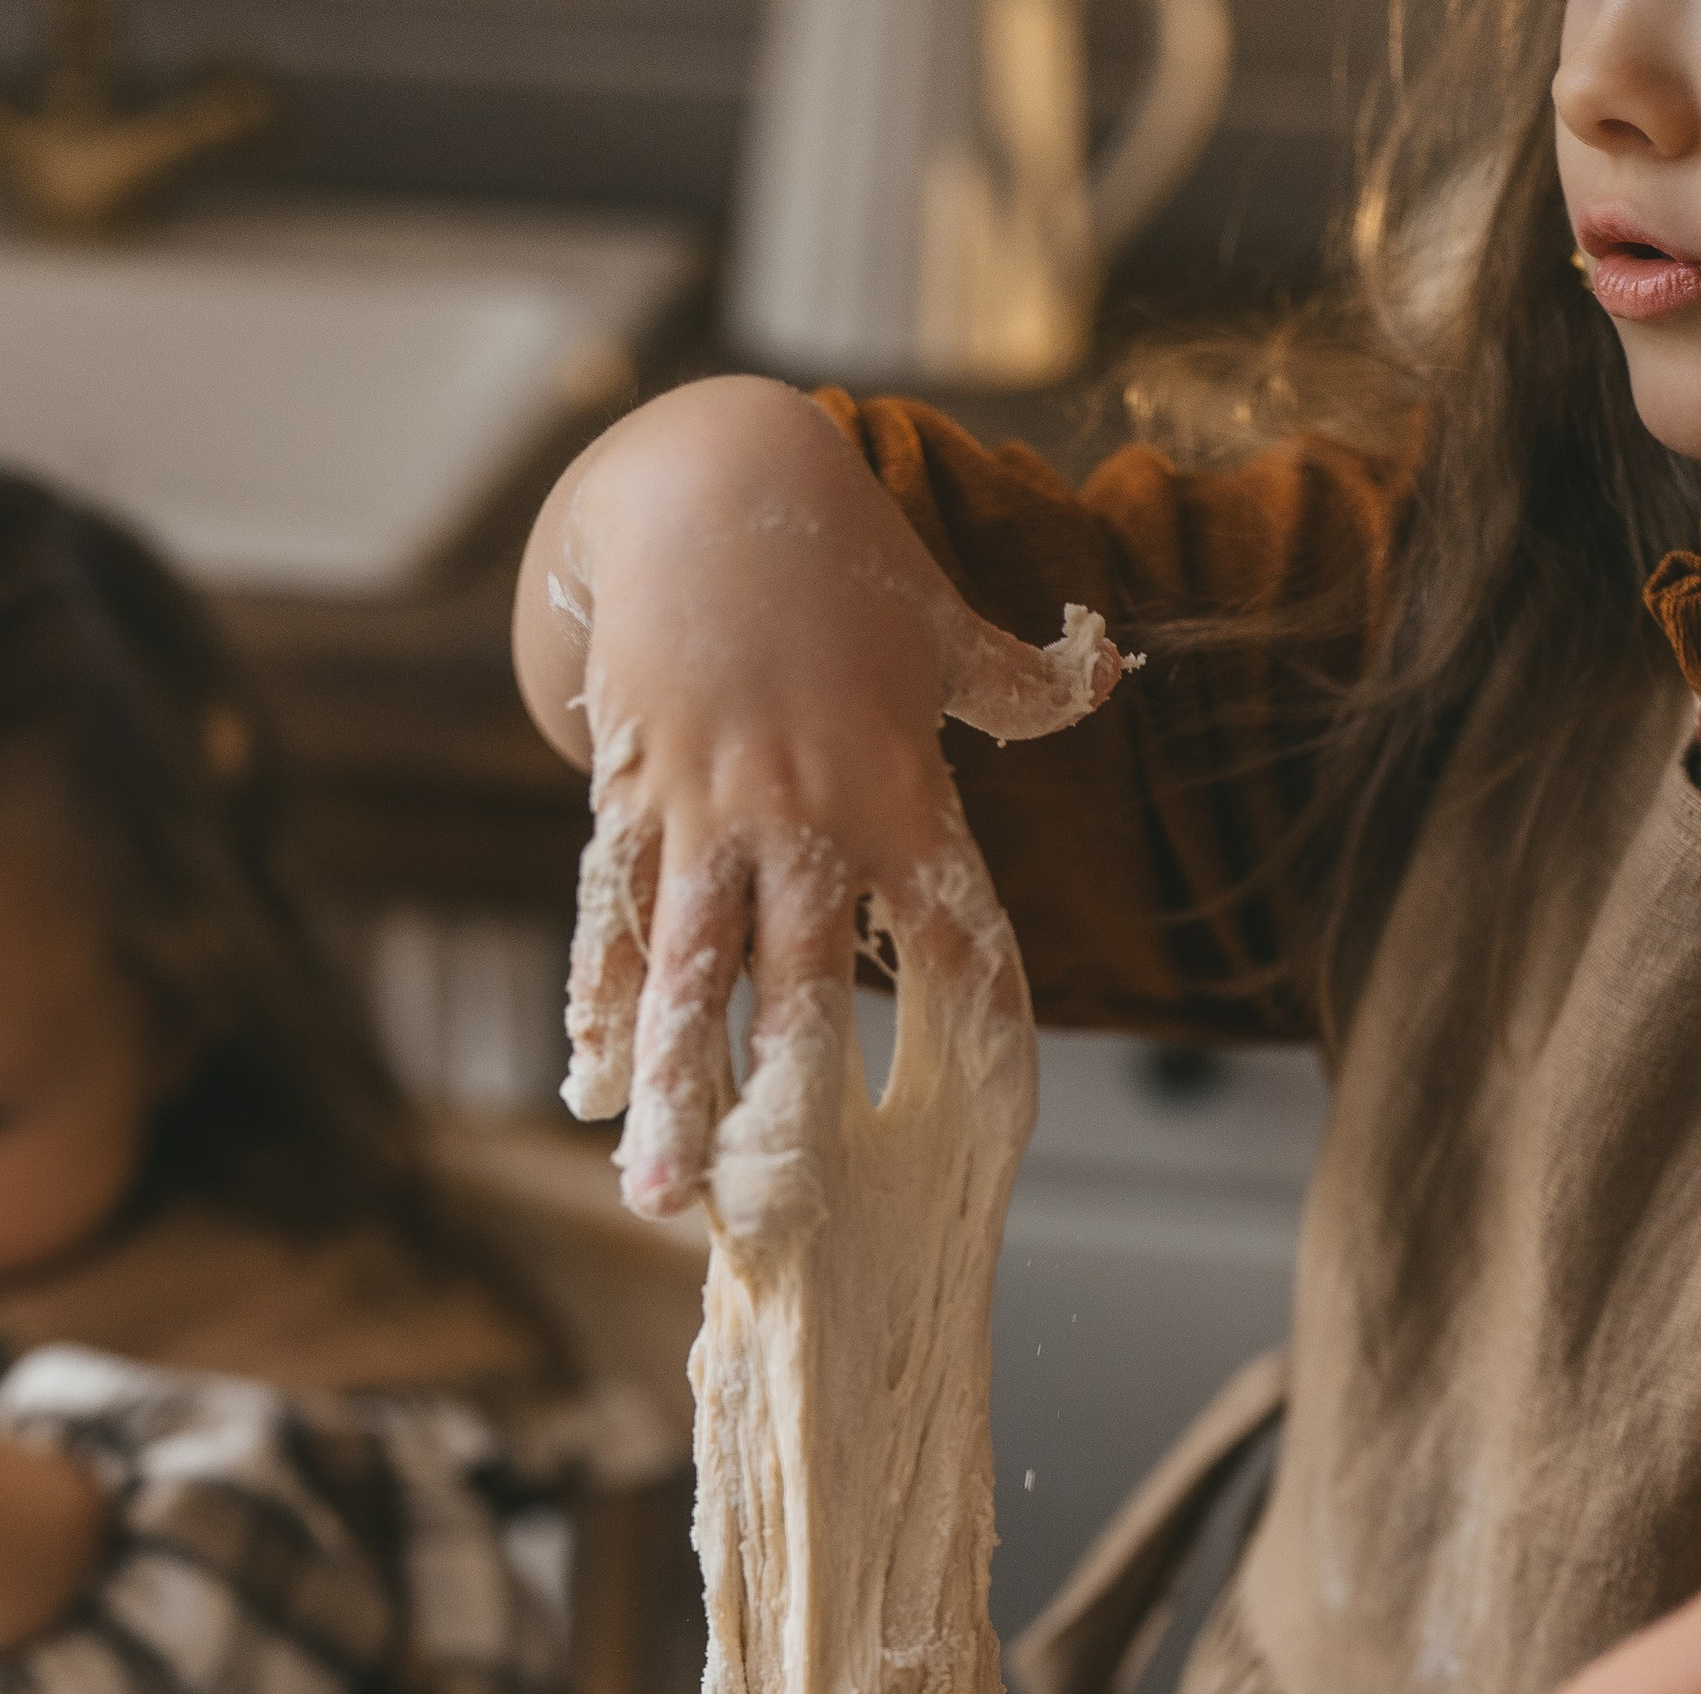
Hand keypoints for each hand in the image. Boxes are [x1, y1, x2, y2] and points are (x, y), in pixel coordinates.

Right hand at [515, 377, 1115, 1215]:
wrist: (698, 478)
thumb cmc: (838, 558)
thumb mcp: (939, 619)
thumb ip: (1019, 677)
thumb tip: (1109, 672)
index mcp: (891, 786)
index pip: (947, 925)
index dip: (971, 1016)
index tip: (989, 1119)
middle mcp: (797, 818)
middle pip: (795, 982)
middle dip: (784, 1100)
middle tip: (778, 1208)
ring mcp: (704, 819)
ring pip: (685, 977)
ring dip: (672, 1091)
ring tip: (658, 1193)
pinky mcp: (629, 803)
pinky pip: (610, 922)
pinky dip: (598, 1006)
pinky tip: (591, 1089)